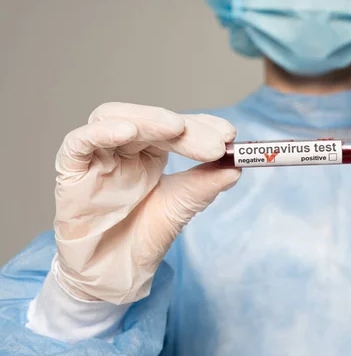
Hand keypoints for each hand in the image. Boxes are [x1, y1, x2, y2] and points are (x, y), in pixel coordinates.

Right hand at [53, 103, 239, 303]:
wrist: (112, 275)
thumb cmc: (142, 237)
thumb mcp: (180, 208)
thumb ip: (204, 186)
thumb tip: (236, 167)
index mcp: (150, 153)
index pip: (175, 126)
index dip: (201, 124)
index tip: (229, 134)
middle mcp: (124, 149)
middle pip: (149, 120)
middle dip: (184, 127)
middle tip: (214, 144)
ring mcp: (97, 158)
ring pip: (113, 118)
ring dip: (146, 120)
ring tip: (176, 128)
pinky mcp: (71, 174)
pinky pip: (77, 144)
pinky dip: (100, 133)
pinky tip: (126, 132)